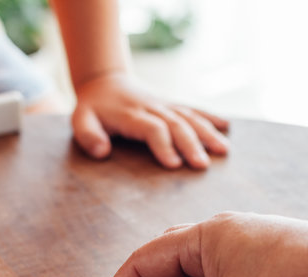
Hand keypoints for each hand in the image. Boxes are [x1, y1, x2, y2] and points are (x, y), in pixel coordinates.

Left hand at [71, 72, 228, 169]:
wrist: (104, 80)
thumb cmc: (92, 107)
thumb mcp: (80, 119)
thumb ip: (88, 136)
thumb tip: (102, 152)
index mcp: (131, 114)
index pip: (152, 129)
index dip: (164, 145)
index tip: (174, 165)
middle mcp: (152, 108)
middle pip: (176, 124)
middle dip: (191, 145)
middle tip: (202, 166)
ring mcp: (165, 104)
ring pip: (189, 117)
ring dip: (207, 133)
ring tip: (223, 150)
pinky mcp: (172, 104)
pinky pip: (193, 108)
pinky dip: (211, 116)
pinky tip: (227, 127)